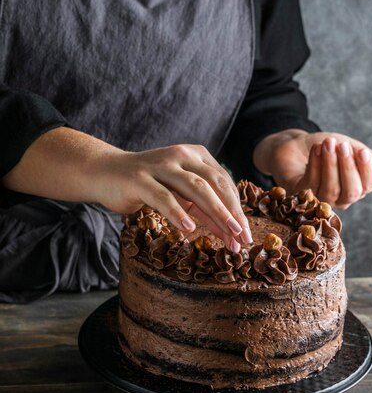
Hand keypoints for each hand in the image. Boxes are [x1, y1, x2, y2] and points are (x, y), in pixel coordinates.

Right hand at [101, 144, 251, 251]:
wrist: (105, 173)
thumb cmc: (147, 186)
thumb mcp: (180, 196)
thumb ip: (203, 210)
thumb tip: (231, 233)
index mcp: (195, 155)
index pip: (223, 182)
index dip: (237, 209)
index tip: (245, 234)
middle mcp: (181, 156)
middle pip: (215, 184)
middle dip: (232, 212)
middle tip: (243, 237)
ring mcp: (160, 166)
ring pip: (195, 189)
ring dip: (216, 212)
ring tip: (229, 233)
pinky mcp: (139, 179)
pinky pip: (163, 197)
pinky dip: (178, 213)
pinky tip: (189, 230)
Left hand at [253, 129, 371, 208]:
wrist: (296, 145)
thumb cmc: (325, 147)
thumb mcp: (347, 146)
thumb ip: (366, 157)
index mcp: (355, 187)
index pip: (367, 186)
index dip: (366, 170)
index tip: (362, 152)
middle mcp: (340, 199)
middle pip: (351, 192)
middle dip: (347, 168)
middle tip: (342, 146)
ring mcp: (320, 200)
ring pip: (330, 190)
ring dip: (330, 165)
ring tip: (328, 143)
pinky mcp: (302, 196)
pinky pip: (311, 184)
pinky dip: (315, 165)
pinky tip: (316, 149)